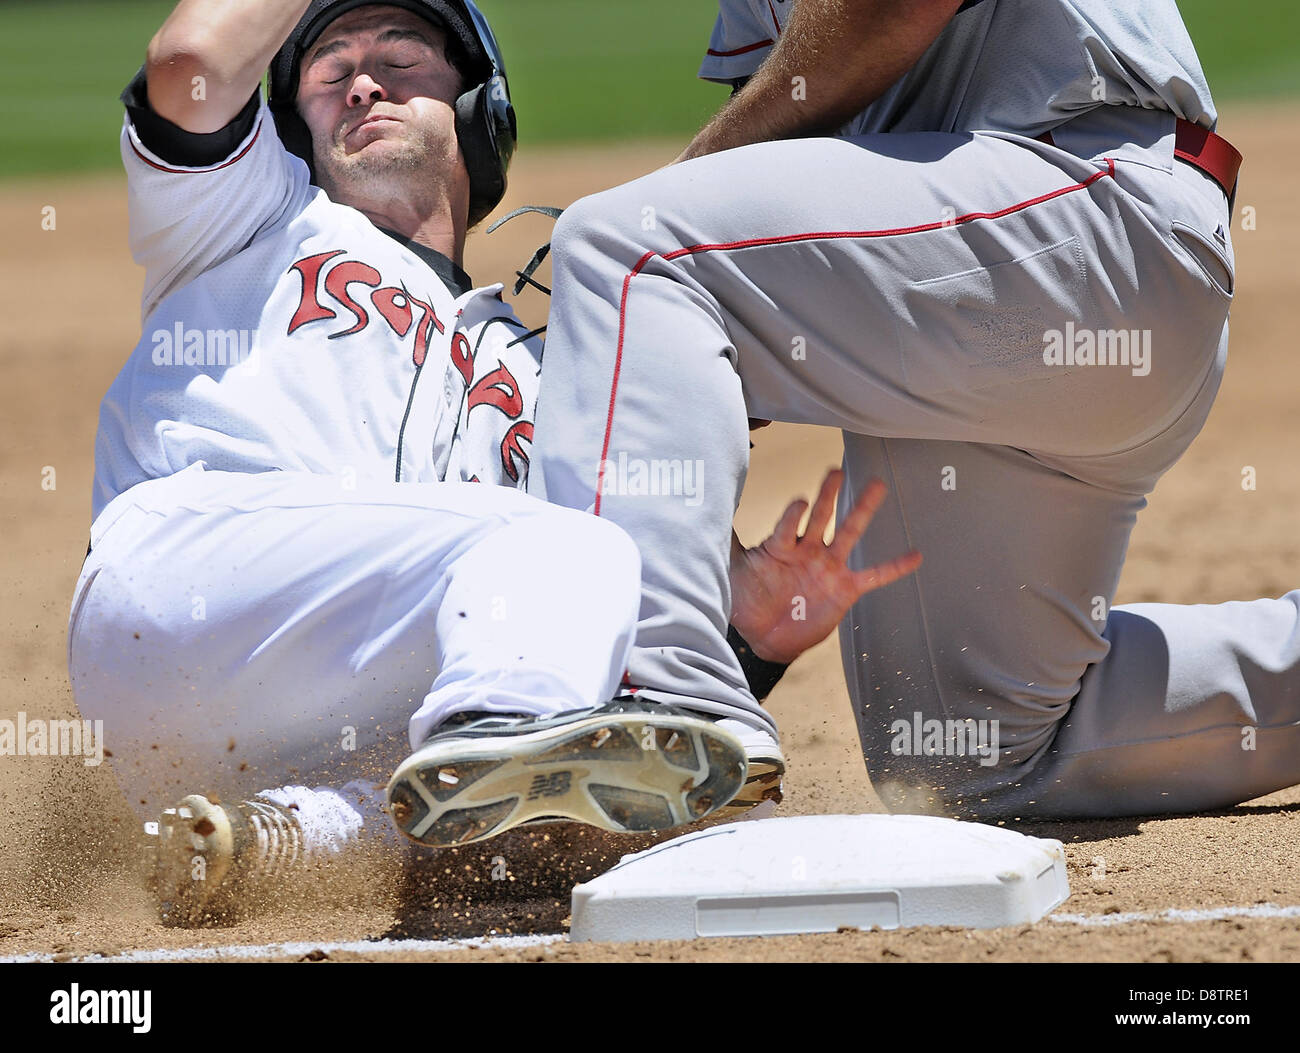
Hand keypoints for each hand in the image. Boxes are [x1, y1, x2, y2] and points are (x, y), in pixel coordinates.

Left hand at [729, 469, 921, 664]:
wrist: (762, 638)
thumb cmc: (746, 599)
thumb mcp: (733, 570)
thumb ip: (727, 541)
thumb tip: (701, 511)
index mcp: (780, 544)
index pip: (789, 522)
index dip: (795, 512)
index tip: (800, 501)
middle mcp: (807, 549)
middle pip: (820, 515)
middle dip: (828, 493)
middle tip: (835, 469)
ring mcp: (828, 567)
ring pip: (848, 533)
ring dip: (862, 509)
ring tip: (876, 485)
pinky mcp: (845, 589)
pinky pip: (874, 576)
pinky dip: (895, 566)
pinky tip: (916, 554)